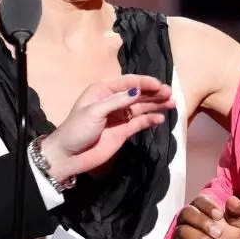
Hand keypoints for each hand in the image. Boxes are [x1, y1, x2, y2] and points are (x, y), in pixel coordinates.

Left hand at [40, 74, 174, 180]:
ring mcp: (119, 117)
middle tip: (170, 94)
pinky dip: (150, 120)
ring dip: (155, 105)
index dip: (144, 82)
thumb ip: (117, 102)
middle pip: (138, 94)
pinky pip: (140, 123)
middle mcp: (113, 101)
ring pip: (141, 107)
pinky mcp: (123, 131)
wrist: (69, 156)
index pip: (128, 83)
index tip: (159, 85)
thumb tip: (137, 91)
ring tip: (171, 104)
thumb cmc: (76, 129)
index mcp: (103, 91)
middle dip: (154, 93)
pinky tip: (160, 118)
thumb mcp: (94, 112)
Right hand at [170, 194, 239, 238]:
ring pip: (183, 232)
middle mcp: (188, 220)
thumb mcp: (237, 227)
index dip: (208, 206)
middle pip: (187, 213)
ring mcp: (180, 236)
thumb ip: (237, 213)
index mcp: (202, 210)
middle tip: (219, 233)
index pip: (199, 201)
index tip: (220, 215)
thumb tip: (233, 200)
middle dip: (203, 222)